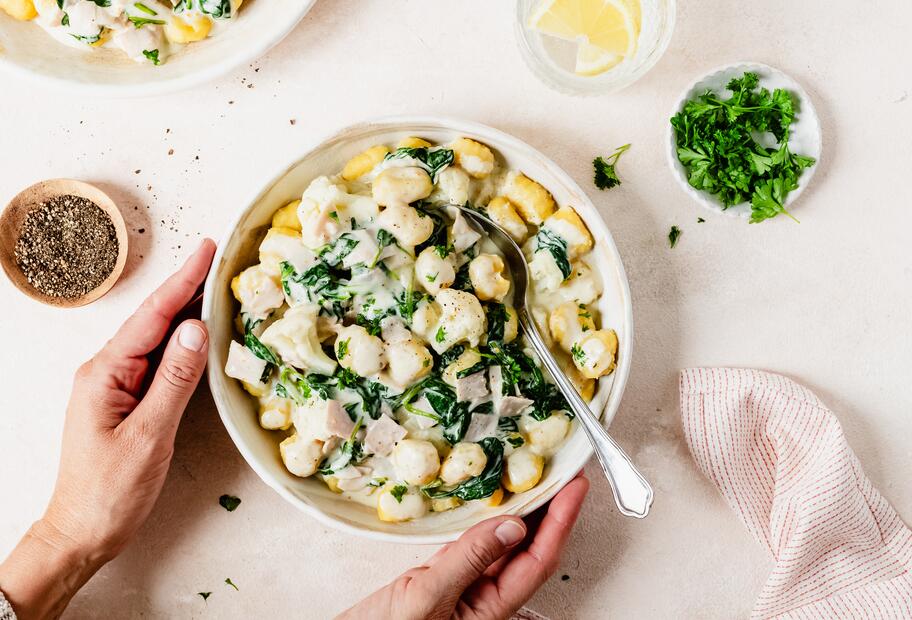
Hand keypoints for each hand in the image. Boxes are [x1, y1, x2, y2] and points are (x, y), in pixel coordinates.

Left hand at [0, 240, 215, 618]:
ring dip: (187, 314)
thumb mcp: (149, 434)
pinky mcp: (127, 401)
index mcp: (105, 372)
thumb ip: (174, 380)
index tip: (208, 250)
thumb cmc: (110, 490)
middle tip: (220, 260)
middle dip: (187, 288)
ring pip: (158, 340)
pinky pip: (159, 363)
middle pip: (154, 320)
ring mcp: (116, 385)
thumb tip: (196, 329)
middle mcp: (107, 371)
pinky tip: (200, 335)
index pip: (153, 317)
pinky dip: (183, 345)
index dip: (183, 281)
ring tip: (217, 287)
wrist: (82, 531)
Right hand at [339, 475, 588, 619]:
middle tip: (565, 474)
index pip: (538, 559)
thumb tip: (511, 526)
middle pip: (529, 550)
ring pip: (503, 545)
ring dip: (524, 512)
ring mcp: (463, 589)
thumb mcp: (425, 598)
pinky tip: (490, 503)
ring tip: (537, 479)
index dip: (561, 521)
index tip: (575, 487)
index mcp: (489, 610)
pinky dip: (487, 519)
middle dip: (552, 511)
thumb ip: (468, 561)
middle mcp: (483, 599)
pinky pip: (474, 545)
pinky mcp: (439, 578)